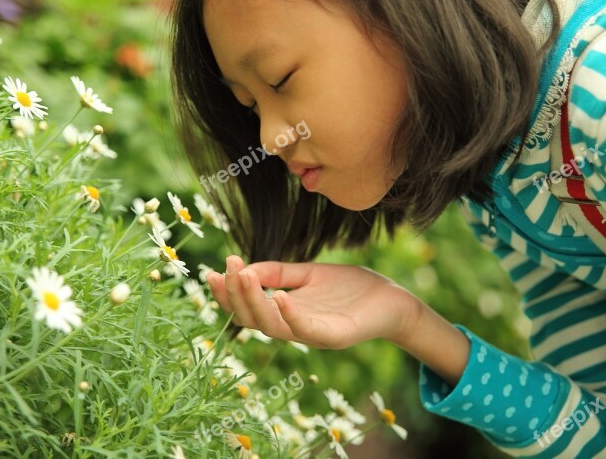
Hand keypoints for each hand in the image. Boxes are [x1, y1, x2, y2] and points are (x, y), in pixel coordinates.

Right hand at [206, 255, 420, 349]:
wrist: (392, 298)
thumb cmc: (350, 288)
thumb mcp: (307, 274)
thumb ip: (277, 273)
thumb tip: (243, 269)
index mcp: (284, 314)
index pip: (246, 308)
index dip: (227, 294)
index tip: (212, 271)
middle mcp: (293, 328)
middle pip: (252, 319)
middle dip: (234, 295)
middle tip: (227, 268)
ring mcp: (313, 335)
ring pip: (272, 327)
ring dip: (254, 303)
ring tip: (243, 276)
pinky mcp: (335, 337)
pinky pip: (306, 331)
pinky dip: (290, 316)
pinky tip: (280, 296)